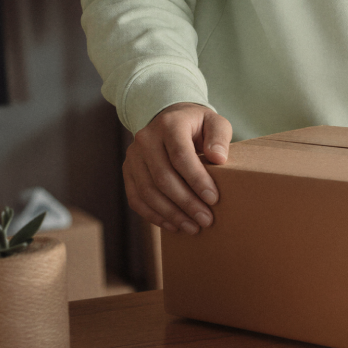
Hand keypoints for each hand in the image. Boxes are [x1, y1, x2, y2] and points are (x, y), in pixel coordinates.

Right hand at [123, 102, 230, 234]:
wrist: (169, 119)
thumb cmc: (197, 125)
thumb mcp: (215, 123)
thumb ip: (219, 137)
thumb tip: (218, 159)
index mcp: (169, 124)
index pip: (181, 156)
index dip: (197, 180)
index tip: (214, 199)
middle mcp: (145, 139)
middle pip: (163, 178)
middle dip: (186, 203)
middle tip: (206, 220)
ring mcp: (133, 156)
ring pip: (148, 192)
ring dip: (171, 214)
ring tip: (193, 227)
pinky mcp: (127, 171)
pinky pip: (136, 198)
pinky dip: (154, 215)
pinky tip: (173, 225)